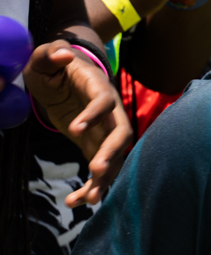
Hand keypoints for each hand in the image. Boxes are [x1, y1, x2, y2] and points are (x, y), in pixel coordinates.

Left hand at [22, 40, 131, 206]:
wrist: (63, 75)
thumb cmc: (54, 64)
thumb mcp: (46, 56)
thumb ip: (52, 52)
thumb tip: (64, 55)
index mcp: (97, 87)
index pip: (104, 101)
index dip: (94, 115)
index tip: (73, 130)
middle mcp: (108, 111)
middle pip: (121, 132)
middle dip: (112, 152)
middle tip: (96, 169)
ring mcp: (104, 130)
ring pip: (115, 155)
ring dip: (105, 177)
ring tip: (88, 199)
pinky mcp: (94, 145)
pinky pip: (99, 168)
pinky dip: (91, 187)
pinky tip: (74, 202)